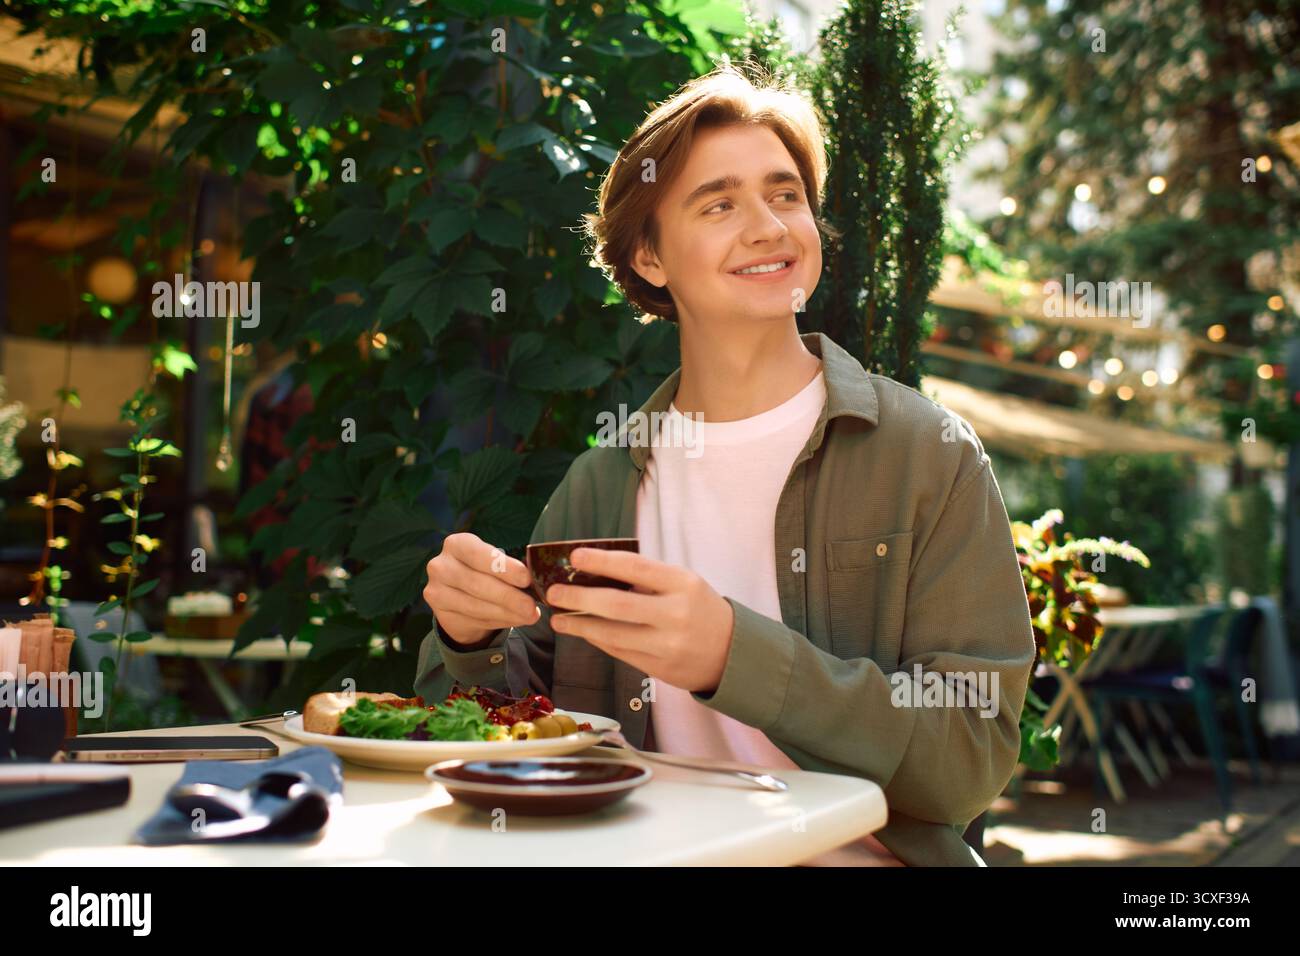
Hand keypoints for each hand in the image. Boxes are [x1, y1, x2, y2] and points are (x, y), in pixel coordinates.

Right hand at [424, 533, 539, 645]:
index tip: (527, 579)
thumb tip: (536, 582)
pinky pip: (474, 620)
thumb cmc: (483, 573)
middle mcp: (441, 565)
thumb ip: (509, 569)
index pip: (479, 555)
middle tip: (531, 607)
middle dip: (509, 597)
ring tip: (529, 616)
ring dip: (506, 613)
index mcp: (457, 544)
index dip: (504, 568)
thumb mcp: (493, 563)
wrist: (458, 597)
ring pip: (475, 605)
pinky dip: (499, 622)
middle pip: (477, 583)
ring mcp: (436, 590)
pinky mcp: (440, 613)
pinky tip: (515, 620)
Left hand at [546, 548, 733, 693]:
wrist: (732, 652)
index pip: (635, 567)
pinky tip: (582, 632)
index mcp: (682, 584)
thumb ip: (647, 579)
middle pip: (617, 605)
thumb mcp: (684, 584)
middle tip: (553, 593)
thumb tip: (595, 573)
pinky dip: (597, 641)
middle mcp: (675, 614)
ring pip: (613, 634)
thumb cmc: (700, 609)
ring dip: (579, 626)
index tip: (574, 557)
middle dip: (579, 599)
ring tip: (557, 618)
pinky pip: (619, 652)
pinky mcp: (659, 668)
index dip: (601, 561)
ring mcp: (667, 644)